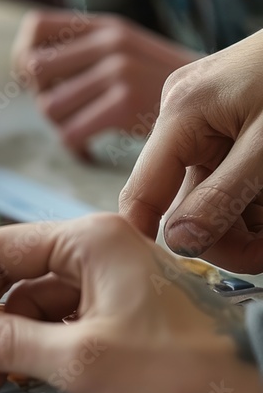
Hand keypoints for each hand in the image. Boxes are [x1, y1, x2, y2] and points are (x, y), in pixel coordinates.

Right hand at [0, 214, 262, 392]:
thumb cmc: (184, 371)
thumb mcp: (80, 360)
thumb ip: (6, 342)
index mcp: (88, 241)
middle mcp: (97, 250)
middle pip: (11, 276)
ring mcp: (111, 281)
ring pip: (32, 301)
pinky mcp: (122, 311)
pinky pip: (59, 320)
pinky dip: (30, 346)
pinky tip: (12, 376)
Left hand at [12, 10, 197, 157]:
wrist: (211, 105)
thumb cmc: (155, 86)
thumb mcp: (122, 50)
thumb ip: (80, 52)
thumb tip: (23, 69)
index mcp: (105, 26)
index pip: (34, 28)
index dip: (25, 57)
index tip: (40, 80)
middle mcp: (110, 42)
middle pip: (34, 71)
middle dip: (42, 94)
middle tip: (66, 109)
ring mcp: (118, 71)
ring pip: (48, 107)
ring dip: (60, 124)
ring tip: (84, 125)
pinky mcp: (123, 105)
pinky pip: (69, 134)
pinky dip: (75, 146)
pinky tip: (90, 145)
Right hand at [119, 29, 262, 272]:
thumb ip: (224, 195)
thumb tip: (179, 242)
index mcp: (181, 113)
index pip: (142, 194)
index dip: (153, 240)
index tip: (177, 279)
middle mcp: (183, 117)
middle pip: (184, 203)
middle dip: (227, 236)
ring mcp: (207, 121)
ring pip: (213, 197)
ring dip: (248, 223)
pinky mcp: (231, 124)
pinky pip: (232, 178)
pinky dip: (255, 201)